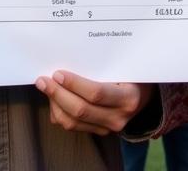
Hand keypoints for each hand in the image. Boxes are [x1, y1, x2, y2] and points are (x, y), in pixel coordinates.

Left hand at [35, 70, 152, 135]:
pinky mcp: (99, 132)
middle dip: (58, 94)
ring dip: (55, 104)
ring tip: (46, 88)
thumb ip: (104, 64)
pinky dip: (59, 113)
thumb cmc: (131, 73)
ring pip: (73, 122)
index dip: (74, 84)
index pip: (96, 93)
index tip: (58, 73)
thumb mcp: (124, 66)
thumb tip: (71, 56)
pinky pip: (73, 127)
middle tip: (43, 80)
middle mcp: (119, 117)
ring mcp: (108, 128)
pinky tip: (54, 99)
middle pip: (81, 110)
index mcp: (128, 98)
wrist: (144, 95)